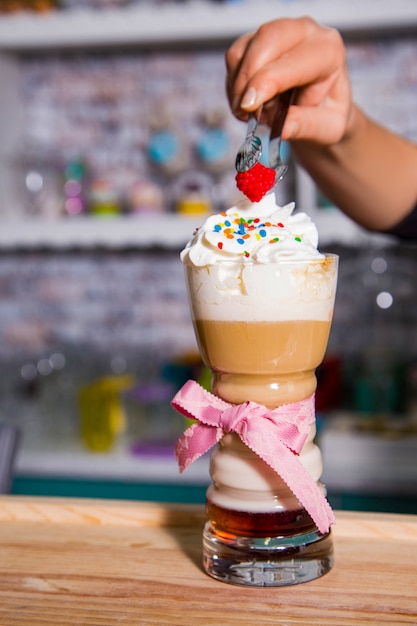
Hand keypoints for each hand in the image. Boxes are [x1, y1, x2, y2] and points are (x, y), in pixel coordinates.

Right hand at [226, 17, 352, 144]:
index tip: (249, 105)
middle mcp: (306, 33)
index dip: (266, 81)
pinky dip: (234, 84)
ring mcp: (279, 33)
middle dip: (247, 78)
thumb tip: (282, 128)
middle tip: (243, 112)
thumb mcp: (327, 128)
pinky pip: (235, 57)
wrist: (321, 107)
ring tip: (250, 113)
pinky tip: (247, 101)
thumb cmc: (326, 114)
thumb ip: (306, 126)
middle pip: (266, 39)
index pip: (292, 59)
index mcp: (328, 51)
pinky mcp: (257, 40)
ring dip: (238, 85)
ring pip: (244, 49)